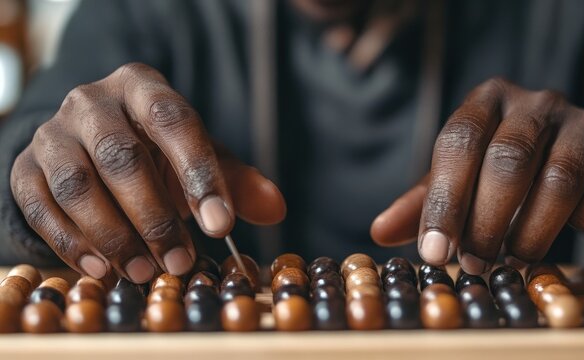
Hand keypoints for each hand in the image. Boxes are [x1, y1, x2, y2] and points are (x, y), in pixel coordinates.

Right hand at [10, 63, 285, 282]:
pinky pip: (42, 207)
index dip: (199, 173)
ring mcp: (54, 133)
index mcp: (144, 88)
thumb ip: (234, 180)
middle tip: (181, 261)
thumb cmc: (155, 152)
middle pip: (122, 157)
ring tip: (145, 272)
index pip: (175, 122)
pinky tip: (104, 269)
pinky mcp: (26, 167)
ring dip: (115, 236)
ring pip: (79, 185)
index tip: (221, 225)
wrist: (89, 145)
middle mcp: (93, 101)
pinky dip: (73, 244)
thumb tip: (275, 206)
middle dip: (155, 218)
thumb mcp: (196, 157)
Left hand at [371, 78, 583, 273]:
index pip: (457, 142)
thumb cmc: (512, 178)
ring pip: (558, 178)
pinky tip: (575, 231)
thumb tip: (378, 232)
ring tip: (513, 262)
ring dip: (531, 232)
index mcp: (486, 102)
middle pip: (506, 160)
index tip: (436, 252)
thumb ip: (425, 204)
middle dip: (486, 222)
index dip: (446, 200)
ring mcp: (583, 120)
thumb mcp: (463, 184)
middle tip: (475, 265)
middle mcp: (535, 103)